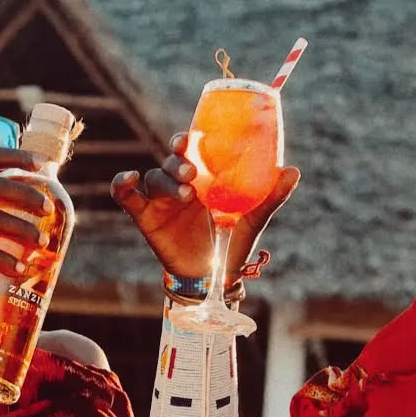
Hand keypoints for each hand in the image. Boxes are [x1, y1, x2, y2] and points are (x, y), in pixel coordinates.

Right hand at [111, 133, 300, 280]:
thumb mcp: (252, 220)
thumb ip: (270, 197)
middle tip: (191, 172)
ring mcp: (161, 201)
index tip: (191, 139)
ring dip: (166, 181)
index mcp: (203, 178)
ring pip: (155, 177)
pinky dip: (122, 183)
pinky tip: (129, 179)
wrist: (214, 277)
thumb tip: (293, 171)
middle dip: (178, 161)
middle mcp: (180, 185)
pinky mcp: (146, 218)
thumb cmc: (232, 245)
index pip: (190, 149)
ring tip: (186, 196)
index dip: (186, 140)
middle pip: (171, 160)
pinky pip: (125, 196)